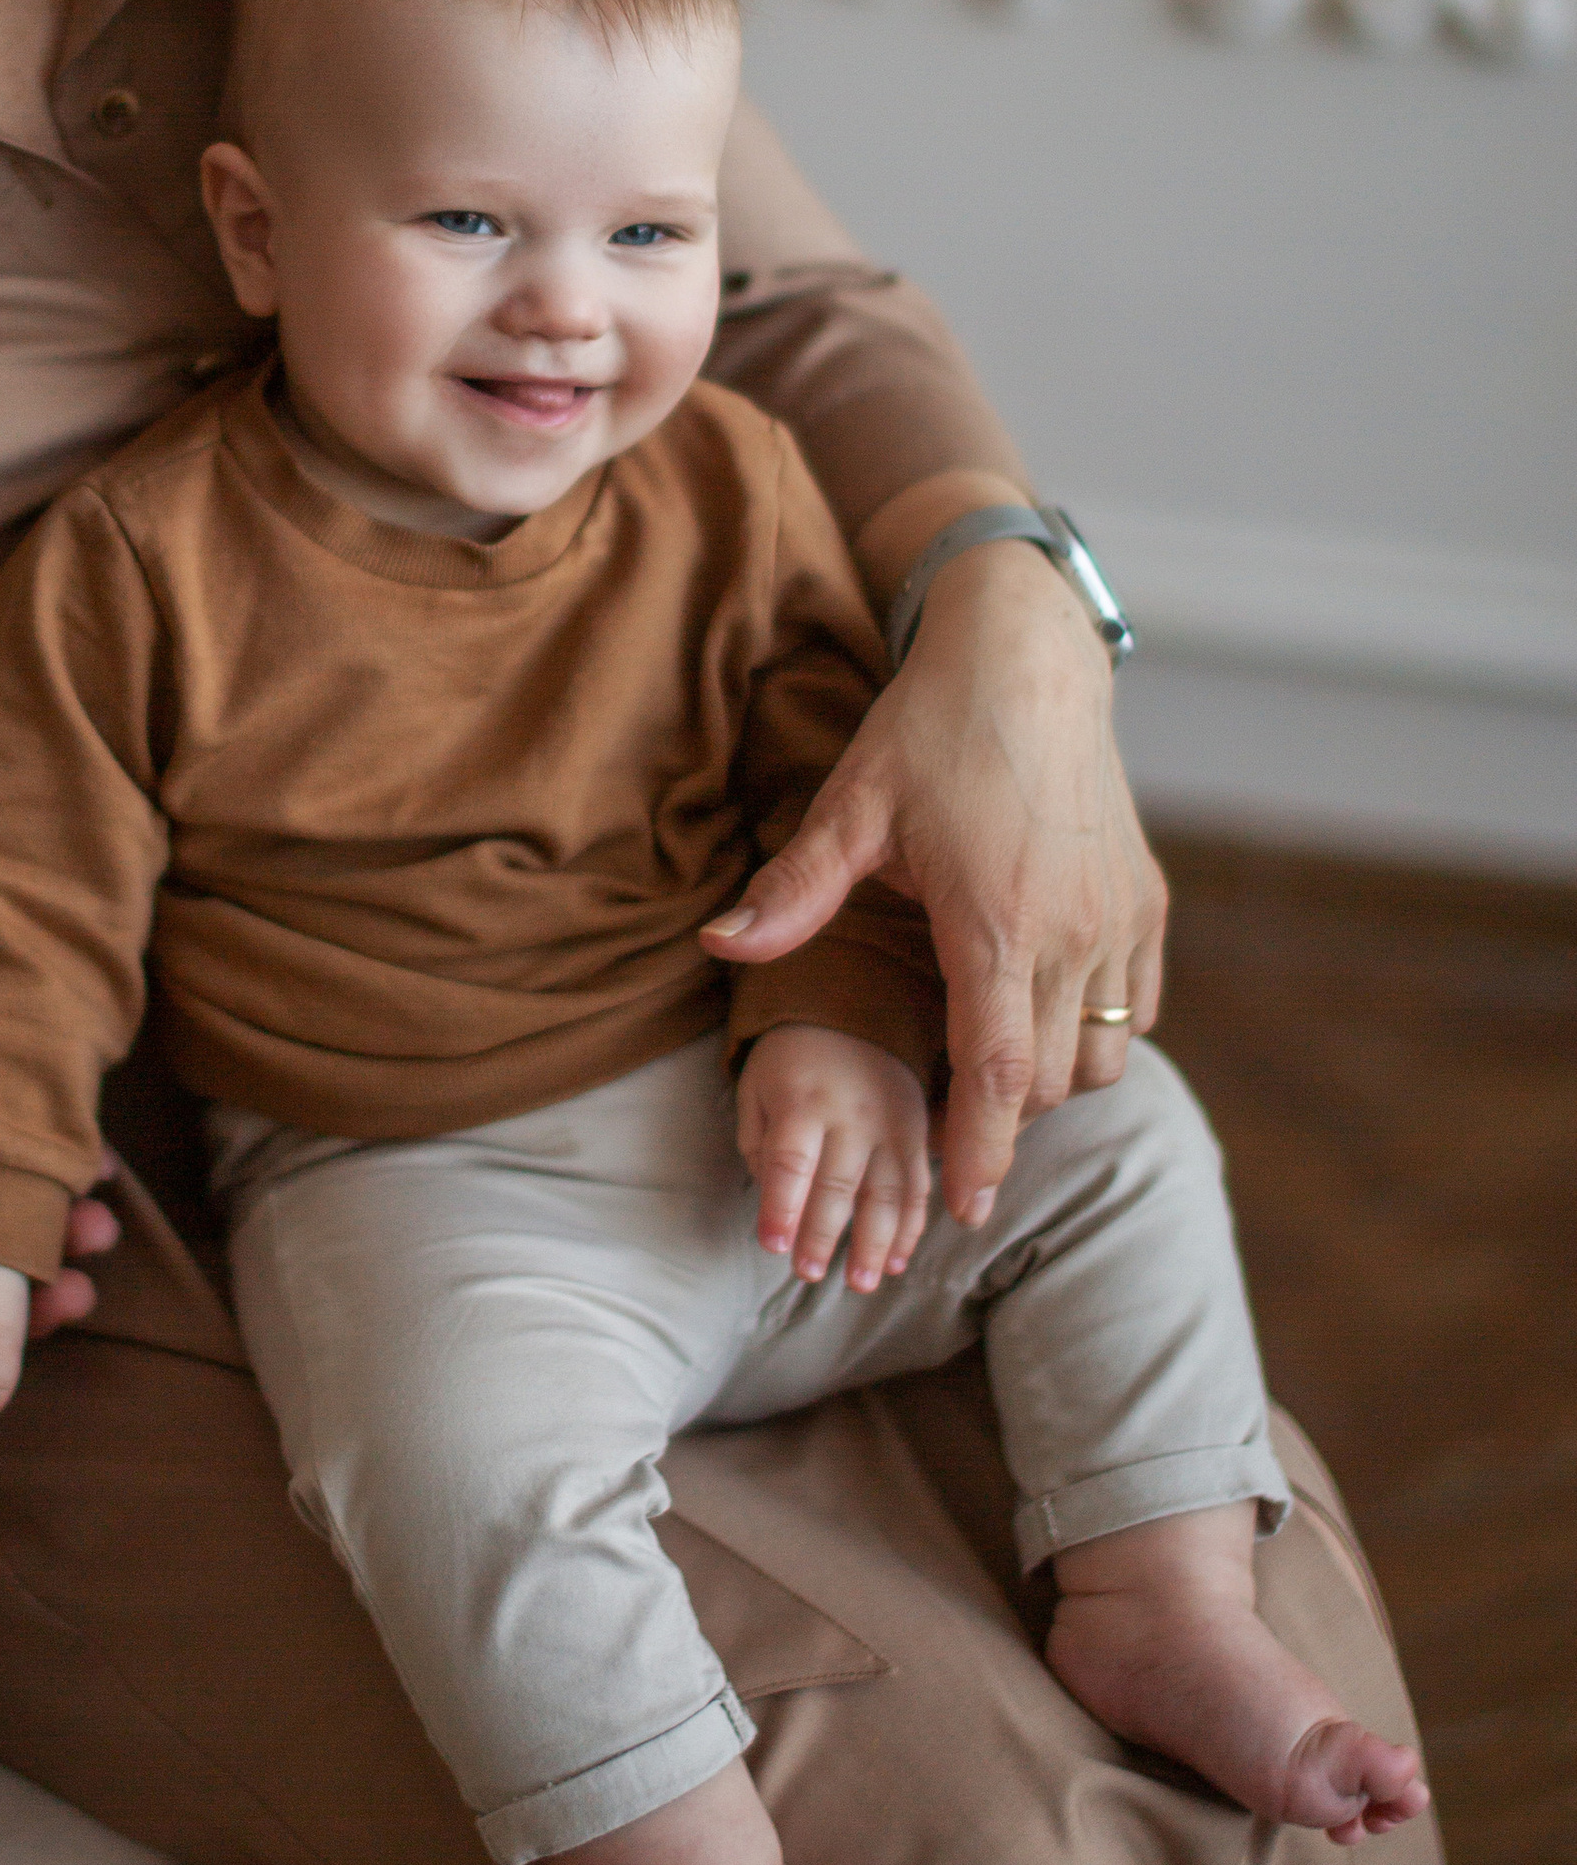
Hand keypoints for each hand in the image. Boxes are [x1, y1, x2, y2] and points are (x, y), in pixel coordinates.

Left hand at [707, 539, 1165, 1231]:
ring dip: (1052, 1081)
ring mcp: (1120, 918)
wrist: (1028, 654)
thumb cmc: (931, 728)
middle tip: (954, 1140)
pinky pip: (1135, 1009)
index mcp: (996, 922)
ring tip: (993, 1070)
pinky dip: (1098, 1034)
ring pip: (1101, 1054)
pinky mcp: (1148, 901)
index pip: (1000, 1076)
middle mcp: (1073, 931)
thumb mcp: (851, 805)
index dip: (983, 1153)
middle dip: (1004, 1124)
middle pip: (1050, 1081)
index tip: (965, 1209)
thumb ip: (793, 892)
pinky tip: (1044, 1015)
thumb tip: (717, 948)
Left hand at [736, 1023, 930, 1292]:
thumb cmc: (791, 1063)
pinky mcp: (918, 1134)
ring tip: (861, 1283)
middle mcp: (851, 1114)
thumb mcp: (756, 1089)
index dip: (781, 1207)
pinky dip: (911, 1228)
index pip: (790, 1162)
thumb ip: (759, 1145)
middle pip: (838, 1184)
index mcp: (802, 1101)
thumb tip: (776, 1202)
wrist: (855, 1014)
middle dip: (823, 1235)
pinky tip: (898, 1260)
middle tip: (808, 1274)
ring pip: (887, 1193)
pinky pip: (919, 1187)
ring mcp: (891, 1125)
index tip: (772, 1246)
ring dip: (875, 1243)